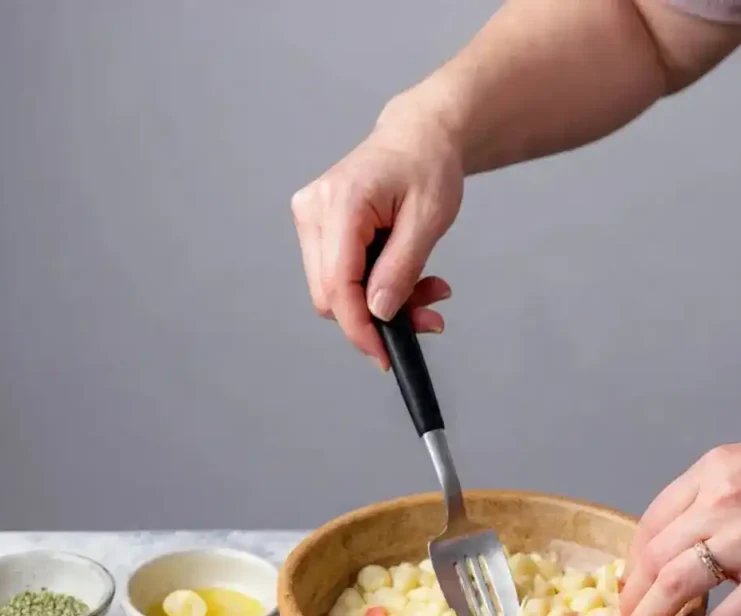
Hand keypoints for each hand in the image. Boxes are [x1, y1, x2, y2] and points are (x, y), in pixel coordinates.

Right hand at [290, 99, 464, 368]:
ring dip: (381, 305)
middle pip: (331, 295)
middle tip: (428, 318)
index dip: (359, 328)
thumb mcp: (428, 219)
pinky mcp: (319, 230)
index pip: (337, 285)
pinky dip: (375, 289)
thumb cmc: (428, 165)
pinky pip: (341, 277)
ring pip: (336, 292)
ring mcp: (311, 220)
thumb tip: (378, 313)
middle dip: (377, 318)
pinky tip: (408, 282)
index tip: (385, 355)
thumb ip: (401, 268)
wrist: (419, 136)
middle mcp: (314, 211)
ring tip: (429, 294)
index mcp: (340, 202)